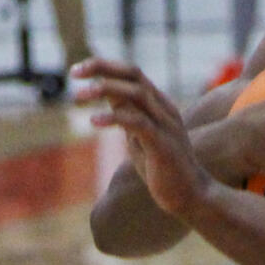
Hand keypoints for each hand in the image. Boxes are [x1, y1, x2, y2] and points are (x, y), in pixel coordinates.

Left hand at [75, 58, 215, 218]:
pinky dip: (114, 117)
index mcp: (159, 104)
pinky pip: (138, 123)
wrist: (190, 197)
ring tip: (79, 94)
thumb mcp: (140, 137)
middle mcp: (164, 109)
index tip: (77, 71)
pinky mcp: (163, 145)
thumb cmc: (163, 169)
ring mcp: (166, 125)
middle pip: (134, 74)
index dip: (104, 66)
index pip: (132, 73)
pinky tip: (93, 121)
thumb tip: (109, 100)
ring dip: (106, 89)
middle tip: (74, 73)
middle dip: (103, 68)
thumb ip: (128, 117)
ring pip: (137, 93)